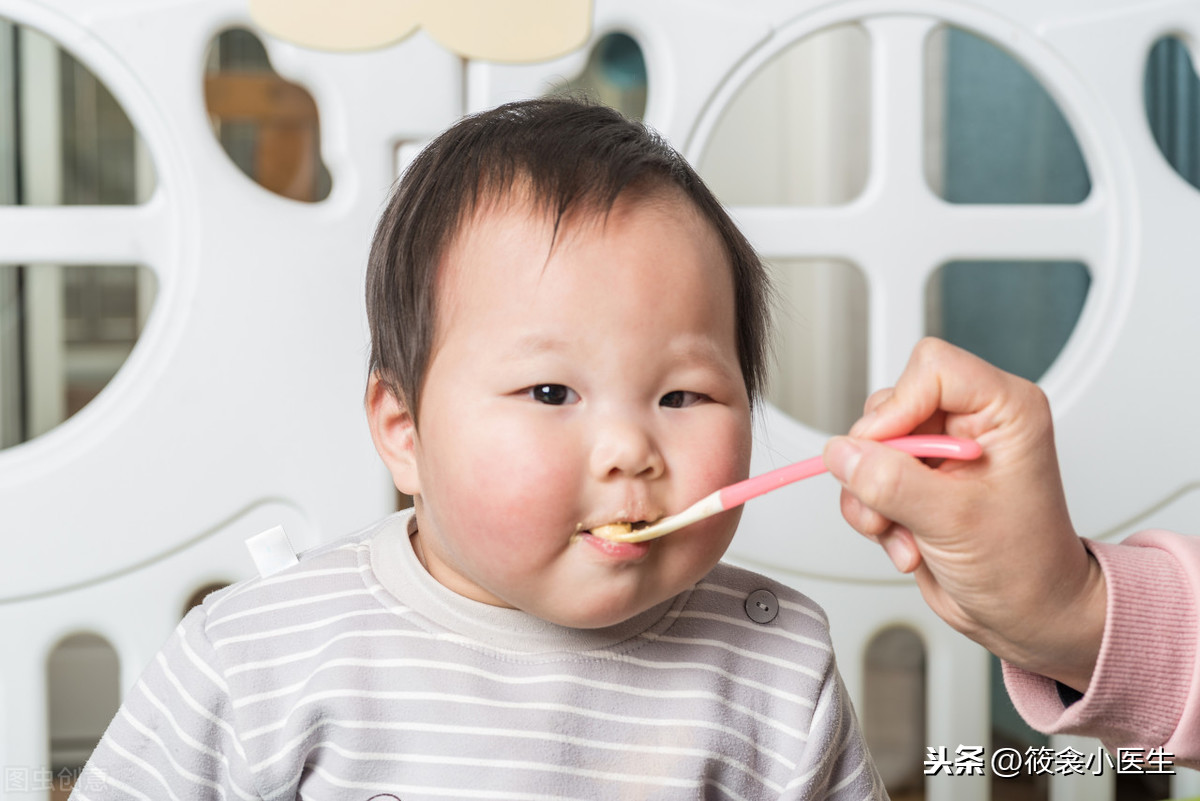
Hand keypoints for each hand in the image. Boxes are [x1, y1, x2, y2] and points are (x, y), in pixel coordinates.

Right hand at [822, 338, 1105, 691]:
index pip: (932, 368)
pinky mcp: (918, 481)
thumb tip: (841, 453)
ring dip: (872, 497)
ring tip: (903, 532)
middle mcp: (971, 423)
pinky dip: (872, 514)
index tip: (884, 452)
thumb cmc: (1026, 568)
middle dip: (879, 463)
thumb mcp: (955, 521)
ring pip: (869, 446)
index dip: (899, 407)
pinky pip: (866, 478)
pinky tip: (905, 542)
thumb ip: (891, 482)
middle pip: (890, 406)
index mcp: (1004, 410)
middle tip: (894, 503)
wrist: (1027, 617)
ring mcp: (941, 452)